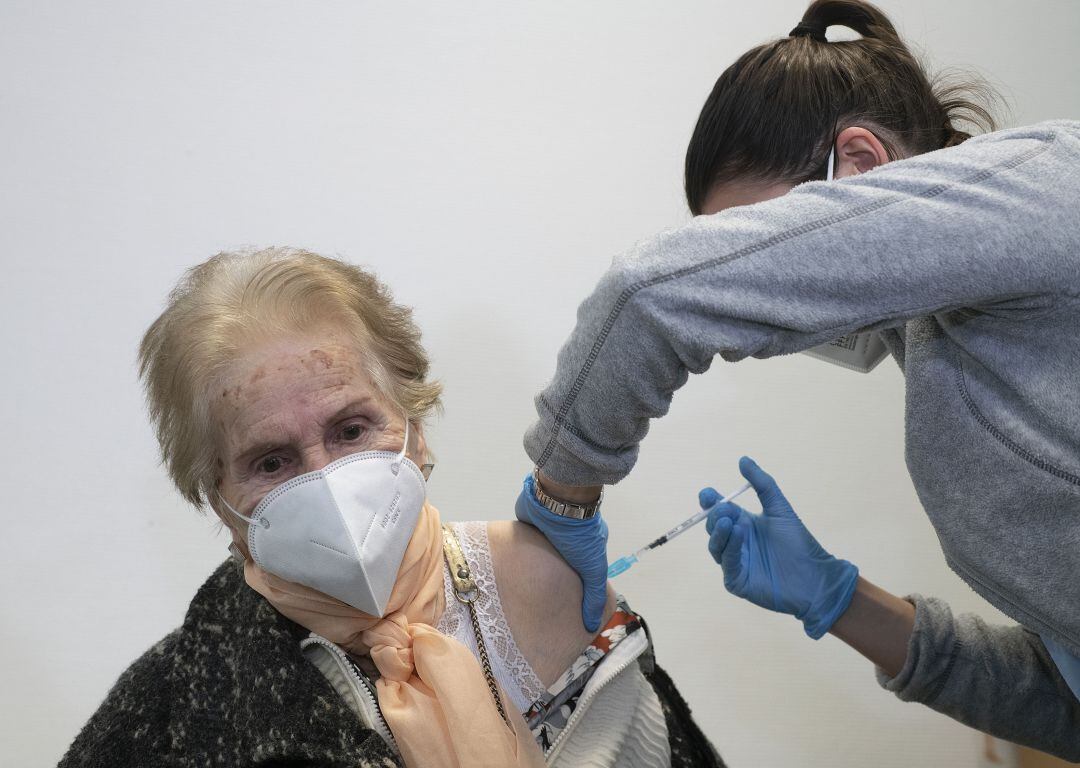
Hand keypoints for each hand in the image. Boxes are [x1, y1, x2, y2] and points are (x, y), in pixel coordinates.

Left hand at [515, 473, 608, 631]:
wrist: (557, 500)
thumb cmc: (580, 535)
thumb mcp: (593, 569)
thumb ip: (594, 595)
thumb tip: (591, 625)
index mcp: (586, 547)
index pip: (580, 572)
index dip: (574, 590)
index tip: (563, 608)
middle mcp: (567, 540)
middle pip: (559, 566)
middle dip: (552, 582)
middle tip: (539, 605)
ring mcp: (547, 533)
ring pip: (540, 557)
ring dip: (534, 569)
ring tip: (522, 593)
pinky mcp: (529, 526)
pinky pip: (524, 545)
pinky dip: (520, 556)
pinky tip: (511, 573)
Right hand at [702, 456, 857, 638]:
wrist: (814, 576)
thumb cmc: (799, 543)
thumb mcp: (779, 508)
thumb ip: (762, 484)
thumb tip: (743, 459)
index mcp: (743, 524)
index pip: (719, 511)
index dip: (710, 502)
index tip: (708, 494)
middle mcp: (735, 542)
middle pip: (714, 526)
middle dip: (716, 516)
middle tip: (726, 509)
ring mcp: (734, 562)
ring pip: (716, 545)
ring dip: (719, 532)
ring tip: (729, 522)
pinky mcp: (737, 580)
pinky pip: (727, 563)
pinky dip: (729, 548)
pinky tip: (738, 534)